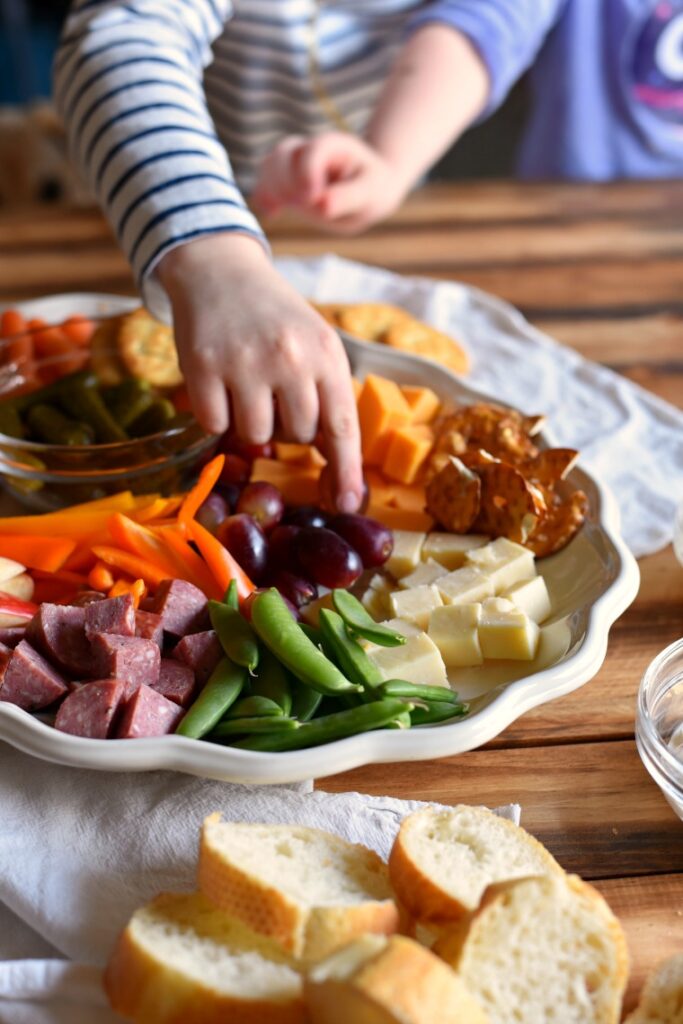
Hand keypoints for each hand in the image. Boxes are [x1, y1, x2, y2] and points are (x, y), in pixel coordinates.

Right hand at [157, 233, 362, 511]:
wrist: (221, 271)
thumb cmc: (276, 320)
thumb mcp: (315, 347)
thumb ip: (328, 398)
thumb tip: (340, 471)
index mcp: (326, 354)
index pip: (342, 426)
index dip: (347, 471)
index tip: (348, 505)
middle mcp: (288, 358)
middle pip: (298, 436)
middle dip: (289, 427)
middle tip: (276, 394)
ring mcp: (243, 362)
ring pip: (255, 435)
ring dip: (251, 423)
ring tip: (248, 387)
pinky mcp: (202, 365)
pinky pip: (214, 424)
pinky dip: (216, 415)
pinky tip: (220, 384)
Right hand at [251, 132, 408, 232]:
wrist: (366, 189)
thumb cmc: (371, 188)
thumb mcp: (369, 193)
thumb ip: (347, 198)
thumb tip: (321, 207)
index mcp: (332, 145)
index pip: (312, 152)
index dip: (307, 174)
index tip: (312, 198)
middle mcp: (309, 149)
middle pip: (282, 155)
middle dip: (286, 182)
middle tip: (301, 204)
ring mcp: (293, 164)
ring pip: (269, 166)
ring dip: (272, 190)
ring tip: (281, 210)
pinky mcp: (284, 181)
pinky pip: (265, 182)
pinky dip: (264, 197)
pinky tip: (272, 214)